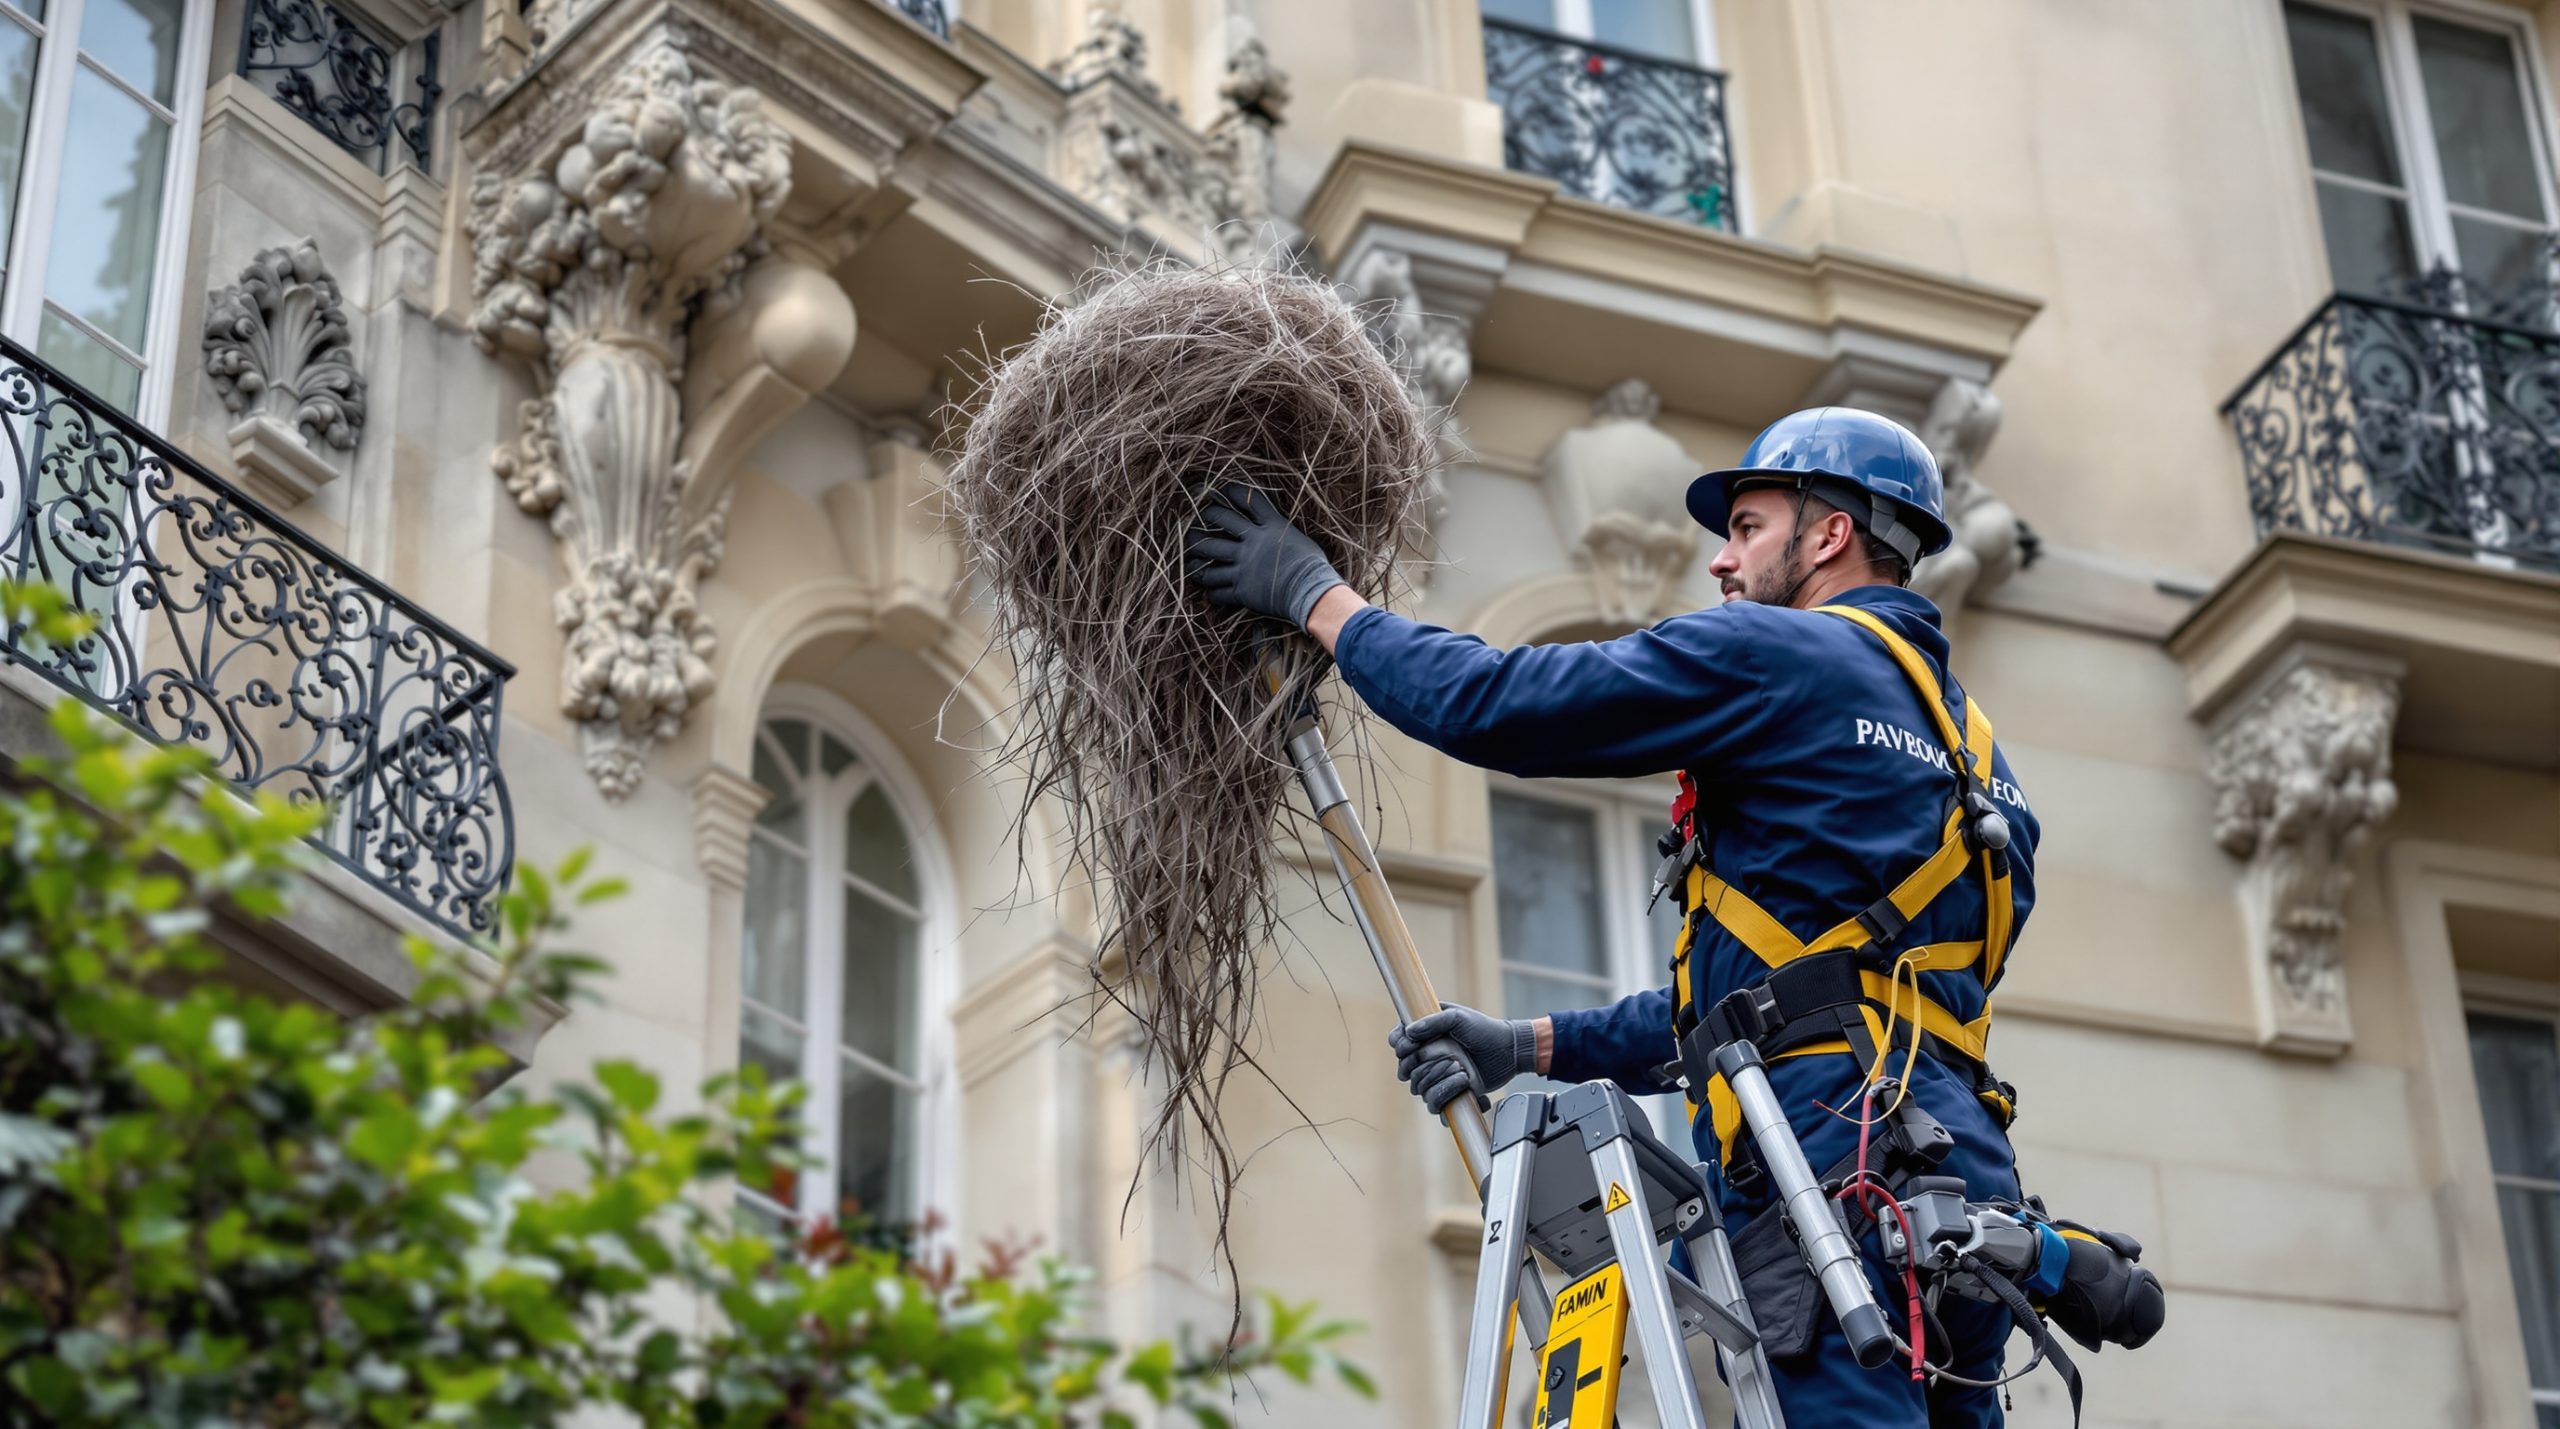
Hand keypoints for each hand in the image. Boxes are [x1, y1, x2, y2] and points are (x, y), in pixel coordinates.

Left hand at [1184, 485, 1347, 628]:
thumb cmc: (1314, 567)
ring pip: (1210, 557)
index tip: (1220, 490)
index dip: (1232, 491)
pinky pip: (1218, 591)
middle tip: (1197, 521)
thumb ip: (1284, 533)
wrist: (1311, 592)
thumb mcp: (1301, 540)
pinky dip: (1212, 592)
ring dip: (1196, 558)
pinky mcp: (1241, 589)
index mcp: (1271, 526)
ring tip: (1190, 560)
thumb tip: (1280, 531)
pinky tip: (1210, 592)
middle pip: (1220, 520)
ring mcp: (1243, 566)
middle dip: (1205, 517)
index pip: (1248, 500)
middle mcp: (1252, 542)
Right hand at [1388, 1002, 1537, 1114]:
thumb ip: (1433, 1022)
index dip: (1399, 1045)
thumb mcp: (1459, 1017)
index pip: (1397, 1042)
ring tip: (1462, 1070)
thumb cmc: (1484, 1030)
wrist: (1508, 1051)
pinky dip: (1447, 1095)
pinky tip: (1465, 1083)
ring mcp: (1436, 1077)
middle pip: (1405, 1070)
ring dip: (1440, 1080)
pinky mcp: (1448, 1094)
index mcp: (1425, 1034)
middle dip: (1424, 1065)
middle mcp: (1427, 1057)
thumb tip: (1409, 1032)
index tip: (1409, 1045)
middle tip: (1450, 1058)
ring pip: (1419, 1088)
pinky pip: (1435, 1105)